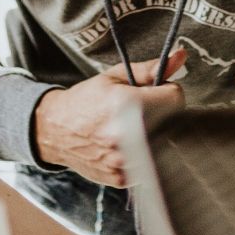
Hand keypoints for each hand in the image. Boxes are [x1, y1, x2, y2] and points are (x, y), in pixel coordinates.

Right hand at [32, 49, 186, 187]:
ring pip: (162, 145)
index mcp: (126, 105)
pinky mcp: (122, 177)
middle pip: (172, 123)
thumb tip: (180, 56)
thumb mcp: (114, 77)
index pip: (176, 98)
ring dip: (152, 136)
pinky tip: (124, 146)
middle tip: (139, 112)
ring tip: (130, 129)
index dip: (166, 93)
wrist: (55, 130)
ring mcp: (124, 160)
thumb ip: (150, 69)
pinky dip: (141, 155)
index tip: (154, 94)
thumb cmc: (84, 101)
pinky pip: (148, 164)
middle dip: (160, 115)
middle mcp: (126, 135)